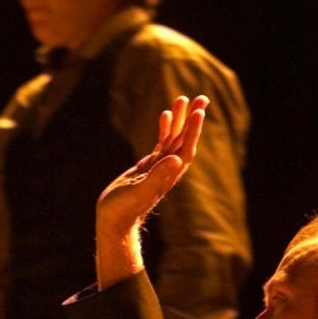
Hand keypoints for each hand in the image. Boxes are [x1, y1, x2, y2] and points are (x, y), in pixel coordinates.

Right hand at [96, 95, 207, 287]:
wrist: (115, 220)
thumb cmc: (124, 210)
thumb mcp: (140, 191)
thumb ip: (157, 176)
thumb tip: (175, 160)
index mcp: (168, 174)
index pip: (186, 147)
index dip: (193, 129)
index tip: (199, 111)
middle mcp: (168, 169)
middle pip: (184, 139)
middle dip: (193, 118)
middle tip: (202, 98)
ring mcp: (158, 167)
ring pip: (173, 139)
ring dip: (180, 119)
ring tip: (183, 99)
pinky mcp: (148, 167)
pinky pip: (161, 144)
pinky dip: (165, 129)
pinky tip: (165, 116)